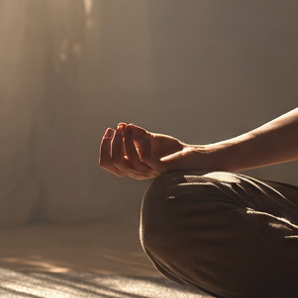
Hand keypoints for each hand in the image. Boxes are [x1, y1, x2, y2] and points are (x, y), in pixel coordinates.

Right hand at [98, 123, 212, 179]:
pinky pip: (146, 159)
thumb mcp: (150, 139)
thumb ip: (137, 134)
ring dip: (127, 141)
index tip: (109, 131)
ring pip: (128, 161)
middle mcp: (137, 173)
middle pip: (114, 164)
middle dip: (112, 144)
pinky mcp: (161, 168)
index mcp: (131, 167)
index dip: (104, 148)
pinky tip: (144, 136)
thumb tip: (122, 125)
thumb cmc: (171, 149)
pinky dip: (142, 146)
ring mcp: (149, 172)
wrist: (193, 155)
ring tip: (129, 128)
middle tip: (117, 129)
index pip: (108, 163)